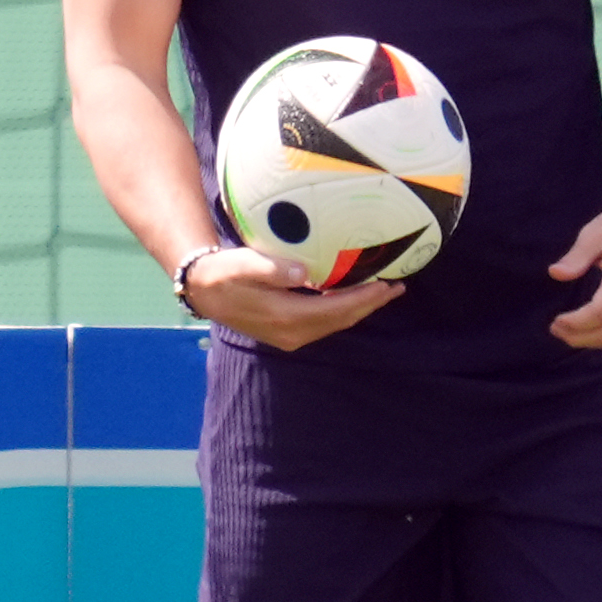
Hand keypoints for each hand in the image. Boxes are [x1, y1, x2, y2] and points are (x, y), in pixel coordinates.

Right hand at [182, 245, 400, 350]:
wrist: (203, 291)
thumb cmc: (223, 273)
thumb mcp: (242, 266)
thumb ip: (272, 269)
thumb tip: (303, 272)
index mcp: (286, 317)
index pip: (336, 310)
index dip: (363, 298)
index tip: (387, 284)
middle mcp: (293, 332)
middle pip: (342, 319)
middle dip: (371, 304)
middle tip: (398, 287)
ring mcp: (291, 335)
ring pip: (336, 322)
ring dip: (361, 308)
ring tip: (384, 291)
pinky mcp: (288, 331)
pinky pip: (326, 321)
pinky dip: (345, 309)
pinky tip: (355, 296)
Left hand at [548, 199, 601, 347]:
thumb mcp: (596, 232)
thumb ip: (577, 256)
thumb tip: (555, 274)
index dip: (577, 322)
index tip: (556, 320)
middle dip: (579, 337)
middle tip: (555, 328)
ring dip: (588, 340)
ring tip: (564, 330)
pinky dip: (600, 335)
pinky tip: (582, 327)